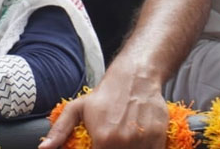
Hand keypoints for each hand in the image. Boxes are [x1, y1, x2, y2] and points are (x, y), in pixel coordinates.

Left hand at [40, 67, 167, 148]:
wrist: (136, 77)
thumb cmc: (105, 95)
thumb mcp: (77, 109)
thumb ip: (60, 131)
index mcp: (103, 139)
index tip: (97, 146)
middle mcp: (123, 142)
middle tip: (110, 141)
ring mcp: (143, 142)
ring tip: (122, 141)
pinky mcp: (159, 139)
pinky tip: (134, 143)